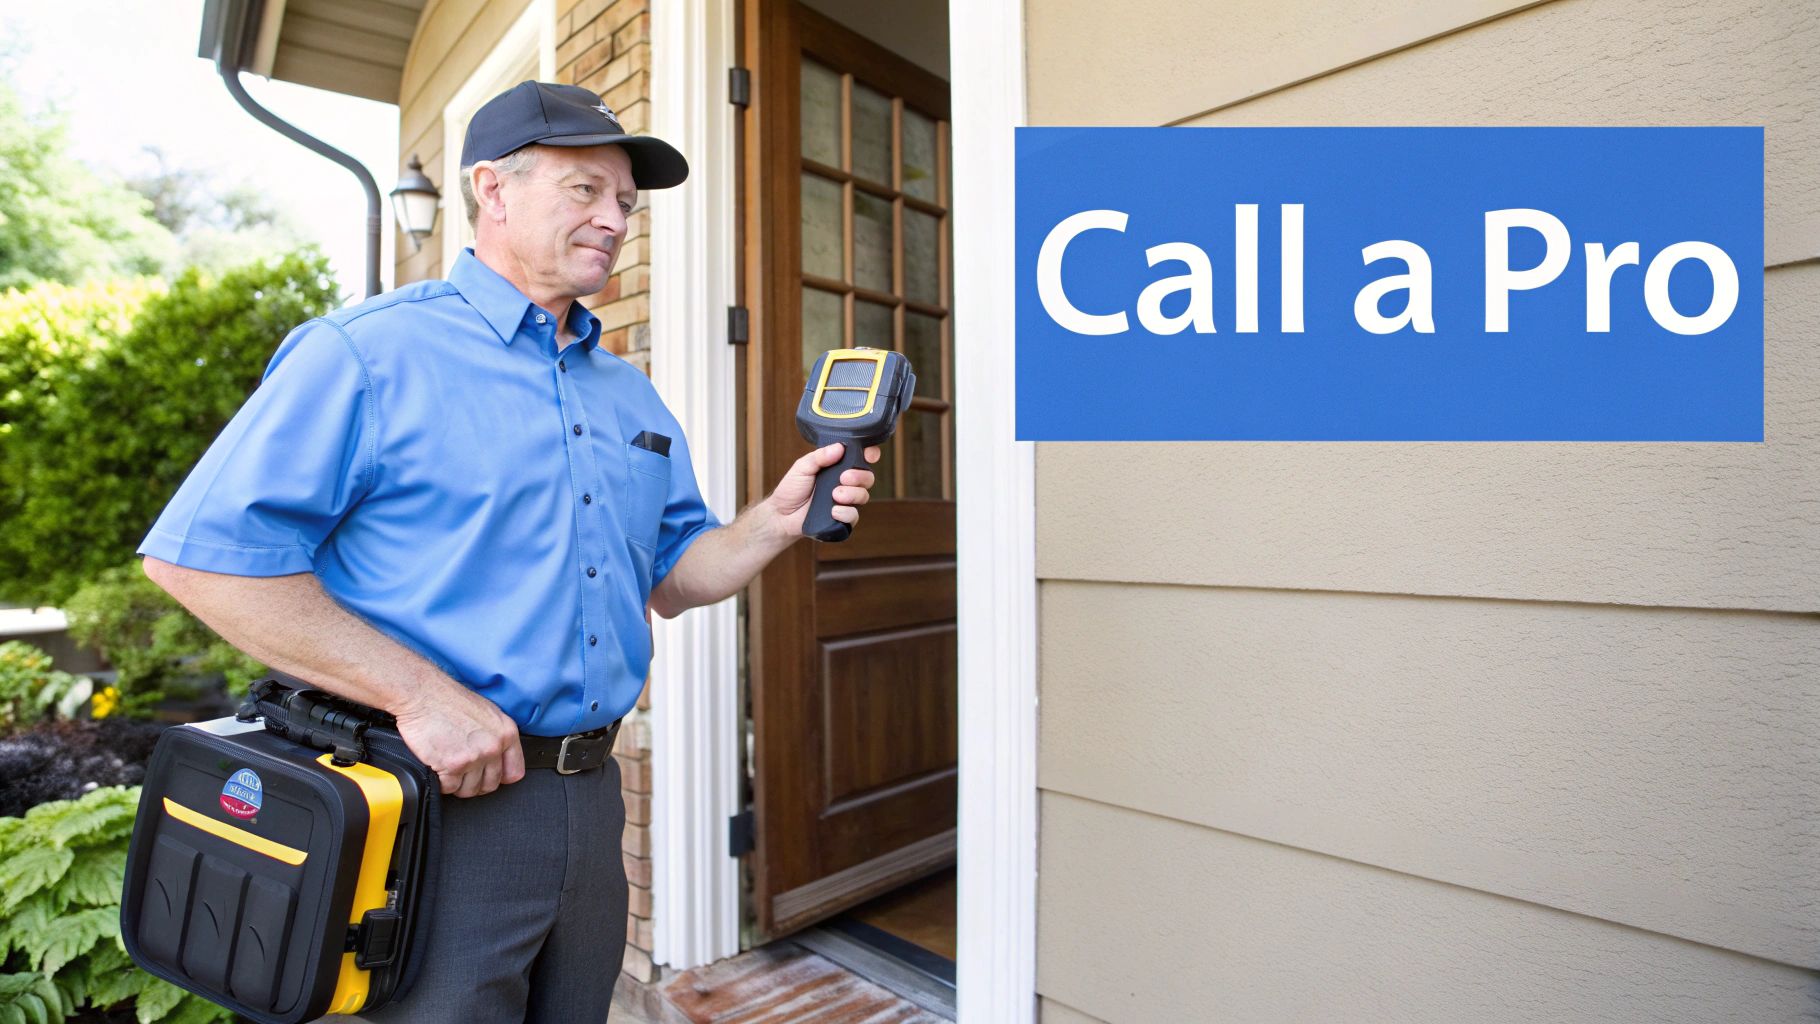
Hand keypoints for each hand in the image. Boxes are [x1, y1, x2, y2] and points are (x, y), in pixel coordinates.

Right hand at [393, 681, 525, 797]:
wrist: (422, 694)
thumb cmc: (449, 700)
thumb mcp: (486, 712)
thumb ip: (497, 737)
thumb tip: (498, 758)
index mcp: (506, 733)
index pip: (514, 772)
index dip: (499, 776)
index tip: (488, 775)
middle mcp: (493, 746)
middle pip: (490, 784)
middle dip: (474, 781)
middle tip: (462, 770)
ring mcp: (474, 757)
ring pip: (469, 789)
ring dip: (456, 782)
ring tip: (447, 765)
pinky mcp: (452, 765)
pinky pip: (448, 788)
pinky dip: (440, 781)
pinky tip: (437, 765)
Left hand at [767, 442, 881, 536]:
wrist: (781, 515)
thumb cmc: (791, 489)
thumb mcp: (802, 467)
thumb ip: (820, 457)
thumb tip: (839, 447)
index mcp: (838, 467)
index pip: (860, 458)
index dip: (870, 454)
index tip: (869, 454)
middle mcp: (845, 483)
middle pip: (867, 477)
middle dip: (859, 476)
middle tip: (843, 478)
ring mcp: (845, 501)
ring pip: (863, 496)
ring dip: (852, 494)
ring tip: (835, 495)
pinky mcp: (842, 518)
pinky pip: (854, 516)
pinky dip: (846, 513)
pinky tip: (834, 511)